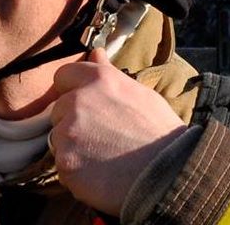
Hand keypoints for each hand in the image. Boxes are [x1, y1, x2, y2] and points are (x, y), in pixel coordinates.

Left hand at [50, 48, 185, 215]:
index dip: (70, 90)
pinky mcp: (66, 162)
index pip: (63, 76)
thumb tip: (96, 53)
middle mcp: (78, 100)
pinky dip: (76, 174)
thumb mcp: (139, 93)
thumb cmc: (160, 134)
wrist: (171, 177)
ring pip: (58, 139)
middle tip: (101, 138)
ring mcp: (69, 131)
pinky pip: (63, 167)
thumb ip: (109, 73)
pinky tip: (100, 176)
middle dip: (72, 122)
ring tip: (104, 159)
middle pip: (58, 110)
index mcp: (98, 79)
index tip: (82, 105)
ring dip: (73, 149)